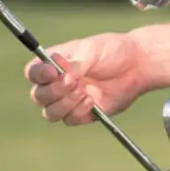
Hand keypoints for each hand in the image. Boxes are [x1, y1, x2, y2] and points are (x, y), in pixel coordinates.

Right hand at [24, 32, 151, 125]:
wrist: (136, 66)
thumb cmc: (112, 51)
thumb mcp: (91, 50)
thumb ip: (74, 64)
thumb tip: (59, 72)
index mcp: (54, 64)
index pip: (33, 73)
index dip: (38, 75)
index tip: (52, 72)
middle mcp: (57, 83)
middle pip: (38, 96)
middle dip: (54, 91)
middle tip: (73, 81)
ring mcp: (68, 100)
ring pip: (51, 113)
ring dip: (65, 103)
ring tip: (84, 91)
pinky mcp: (82, 114)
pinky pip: (70, 120)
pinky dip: (78, 111)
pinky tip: (92, 100)